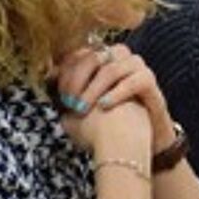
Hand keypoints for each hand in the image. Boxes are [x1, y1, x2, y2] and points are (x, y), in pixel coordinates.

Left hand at [53, 43, 178, 152]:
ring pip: (112, 69)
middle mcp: (121, 59)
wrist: (135, 145)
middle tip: (70, 102)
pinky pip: (133, 81)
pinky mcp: (150, 83)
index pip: (81, 53)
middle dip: (76, 79)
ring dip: (93, 89)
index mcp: (103, 59)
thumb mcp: (81, 107)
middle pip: (94, 56)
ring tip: (83, 108)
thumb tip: (49, 76)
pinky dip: (116, 93)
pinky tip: (104, 107)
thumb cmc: (107, 125)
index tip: (59, 92)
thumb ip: (67, 91)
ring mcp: (138, 69)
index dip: (67, 70)